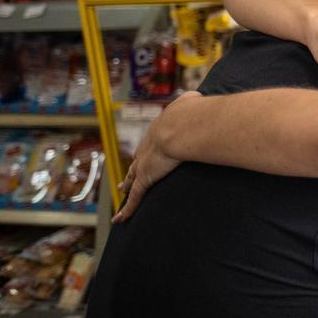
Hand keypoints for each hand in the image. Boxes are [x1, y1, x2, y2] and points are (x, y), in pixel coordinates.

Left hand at [112, 91, 200, 222]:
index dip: (149, 148)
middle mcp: (147, 147)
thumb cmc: (190, 114)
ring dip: (126, 185)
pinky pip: (134, 198)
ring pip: (131, 178)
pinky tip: (120, 219)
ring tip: (122, 190)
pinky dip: (127, 210)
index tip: (149, 150)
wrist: (183, 126)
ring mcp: (143, 165)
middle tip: (129, 171)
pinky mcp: (144, 180)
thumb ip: (193, 100)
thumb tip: (198, 97)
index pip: (151, 142)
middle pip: (137, 160)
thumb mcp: (191, 102)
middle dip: (133, 166)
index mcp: (159, 131)